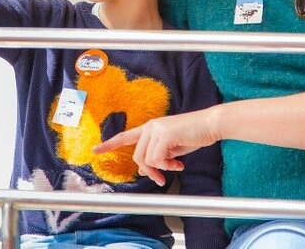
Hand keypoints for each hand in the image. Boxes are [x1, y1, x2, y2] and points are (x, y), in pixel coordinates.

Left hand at [92, 108, 219, 186]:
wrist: (209, 125)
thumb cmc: (193, 135)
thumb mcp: (171, 149)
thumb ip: (157, 155)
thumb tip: (143, 170)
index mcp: (150, 128)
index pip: (125, 136)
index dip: (110, 144)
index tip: (95, 151)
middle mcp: (150, 126)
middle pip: (138, 157)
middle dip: (149, 172)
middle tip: (161, 180)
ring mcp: (156, 129)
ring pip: (147, 160)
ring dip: (162, 168)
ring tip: (176, 166)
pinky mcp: (164, 134)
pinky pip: (158, 159)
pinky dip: (168, 166)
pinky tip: (179, 163)